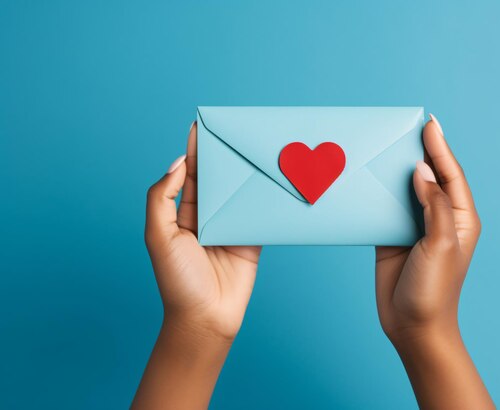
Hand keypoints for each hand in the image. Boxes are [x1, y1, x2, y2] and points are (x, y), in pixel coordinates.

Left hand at [144, 122, 260, 340]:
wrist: (207, 318)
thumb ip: (163, 198)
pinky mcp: (252, 238)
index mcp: (183, 214)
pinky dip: (266, 197)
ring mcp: (231, 226)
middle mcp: (207, 216)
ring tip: (256, 147)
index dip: (194, 150)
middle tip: (234, 130)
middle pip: (217, 178)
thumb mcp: (158, 236)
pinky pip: (259, 212)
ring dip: (246, 172)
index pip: (189, 174)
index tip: (200, 125)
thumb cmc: (178, 280)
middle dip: (223, 155)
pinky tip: (272, 178)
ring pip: (239, 192)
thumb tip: (178, 165)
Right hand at [375, 114, 492, 408]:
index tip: (429, 123)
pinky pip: (385, 208)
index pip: (450, 175)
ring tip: (382, 146)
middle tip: (403, 127)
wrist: (413, 326)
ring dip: (394, 170)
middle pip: (428, 176)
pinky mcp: (393, 236)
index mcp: (460, 218)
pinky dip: (377, 193)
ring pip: (405, 190)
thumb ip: (434, 205)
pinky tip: (367, 179)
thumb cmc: (434, 290)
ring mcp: (415, 227)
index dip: (440, 147)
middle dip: (418, 152)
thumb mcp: (440, 245)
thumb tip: (421, 171)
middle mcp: (439, 218)